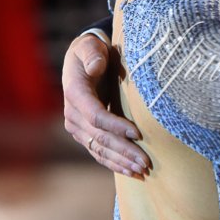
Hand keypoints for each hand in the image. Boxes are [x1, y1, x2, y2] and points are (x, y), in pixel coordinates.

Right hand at [63, 33, 149, 176]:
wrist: (82, 61)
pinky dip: (114, 163)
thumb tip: (96, 67)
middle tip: (146, 161)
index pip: (96, 115)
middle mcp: (72, 114)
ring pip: (100, 149)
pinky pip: (99, 152)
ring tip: (142, 171)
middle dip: (124, 151)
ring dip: (121, 161)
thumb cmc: (91, 52)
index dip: (116, 126)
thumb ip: (93, 55)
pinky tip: (130, 172)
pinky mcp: (84, 134)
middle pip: (101, 138)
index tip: (138, 133)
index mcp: (75, 93)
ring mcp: (77, 127)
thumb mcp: (90, 47)